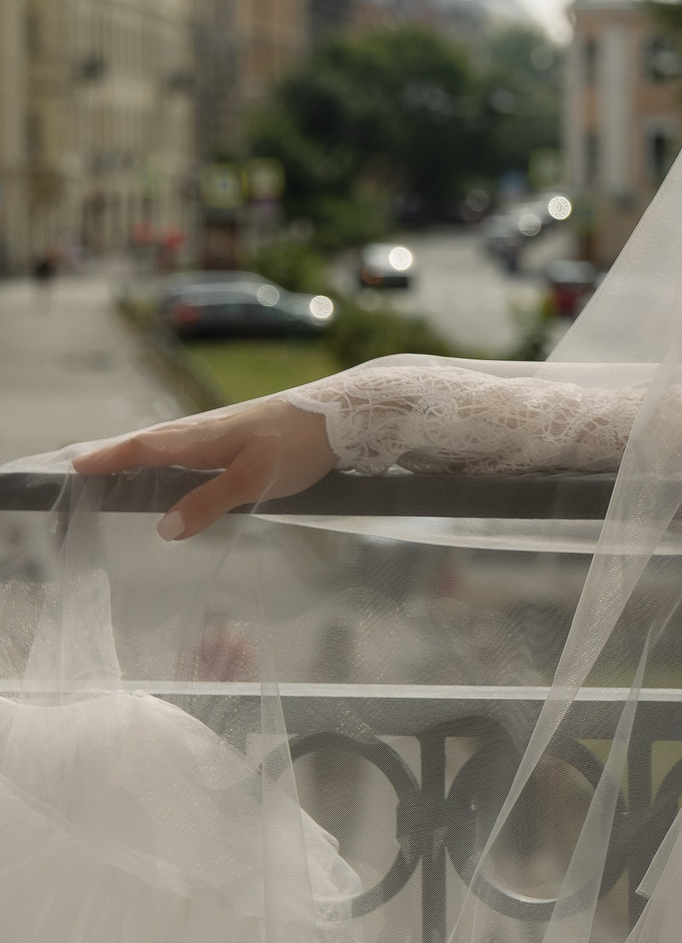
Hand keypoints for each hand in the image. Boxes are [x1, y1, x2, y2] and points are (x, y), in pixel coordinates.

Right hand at [71, 397, 337, 540]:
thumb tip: (164, 529)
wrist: (347, 413)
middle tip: (84, 469)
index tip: (73, 467)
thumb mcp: (254, 480)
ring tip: (120, 471)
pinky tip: (180, 468)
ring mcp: (227, 430)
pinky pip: (196, 446)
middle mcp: (207, 429)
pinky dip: (174, 456)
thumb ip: (209, 502)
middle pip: (151, 443)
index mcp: (201, 437)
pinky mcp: (246, 434)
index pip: (143, 447)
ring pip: (174, 443)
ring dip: (144, 455)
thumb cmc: (300, 443)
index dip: (108, 458)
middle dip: (117, 455)